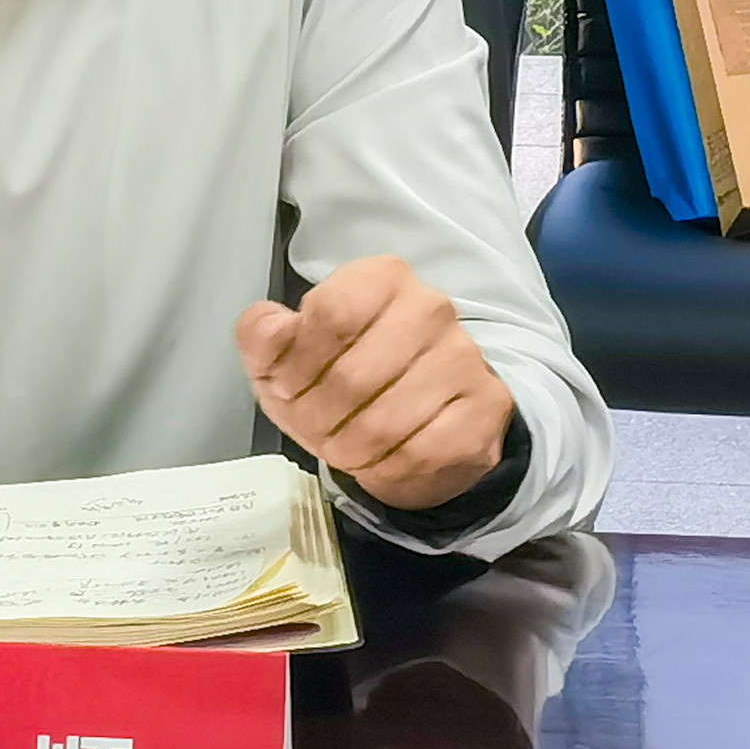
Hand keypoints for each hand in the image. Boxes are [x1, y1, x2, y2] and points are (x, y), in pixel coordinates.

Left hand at [234, 256, 513, 512]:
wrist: (416, 423)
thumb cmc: (339, 380)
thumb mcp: (283, 356)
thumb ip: (262, 336)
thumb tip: (267, 329)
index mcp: (381, 279)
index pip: (330, 315)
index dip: (296, 365)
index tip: (286, 388)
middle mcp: (430, 307)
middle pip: (352, 376)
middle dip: (317, 417)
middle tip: (314, 429)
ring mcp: (463, 357)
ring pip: (385, 422)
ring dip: (349, 448)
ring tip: (344, 446)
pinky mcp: (486, 408)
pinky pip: (422, 453)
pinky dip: (387, 469)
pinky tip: (382, 460)